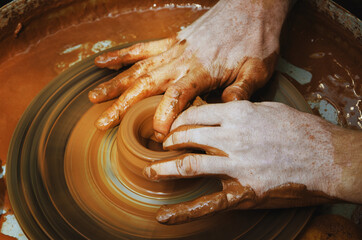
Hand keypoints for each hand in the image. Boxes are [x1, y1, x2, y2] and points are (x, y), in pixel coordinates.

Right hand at [89, 0, 290, 140]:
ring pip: (137, 69)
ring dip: (114, 84)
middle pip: (145, 85)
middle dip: (121, 106)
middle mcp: (181, 60)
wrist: (251, 8)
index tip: (157, 136)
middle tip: (101, 123)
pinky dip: (120, 56)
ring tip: (93, 97)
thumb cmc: (255, 40)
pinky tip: (102, 62)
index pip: (175, 96)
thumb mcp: (257, 69)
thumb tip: (225, 112)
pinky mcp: (171, 41)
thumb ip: (241, 90)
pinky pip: (141, 48)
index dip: (163, 116)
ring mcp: (173, 49)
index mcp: (201, 70)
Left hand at [143, 101, 360, 223]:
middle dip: (169, 141)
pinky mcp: (243, 193)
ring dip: (164, 168)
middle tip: (162, 146)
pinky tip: (164, 216)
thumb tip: (226, 108)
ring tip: (150, 170)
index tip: (173, 126)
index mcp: (238, 115)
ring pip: (188, 165)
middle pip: (186, 137)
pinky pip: (207, 204)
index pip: (195, 115)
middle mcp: (231, 138)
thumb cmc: (303, 131)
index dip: (178, 121)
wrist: (329, 158)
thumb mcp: (270, 110)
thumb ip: (243, 110)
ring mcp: (235, 166)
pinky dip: (183, 212)